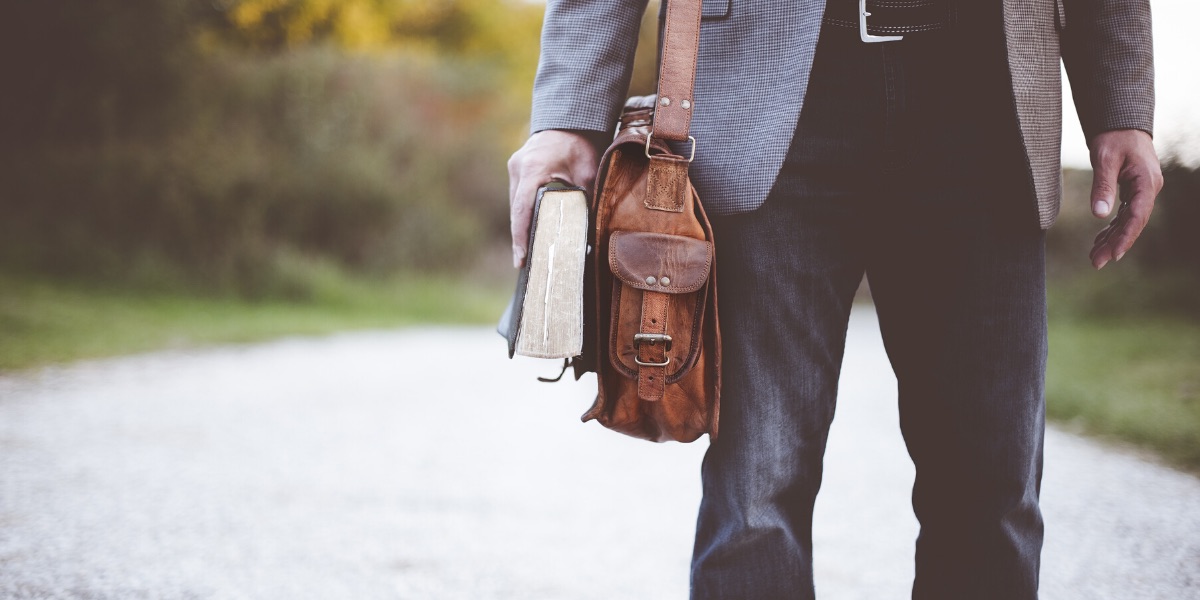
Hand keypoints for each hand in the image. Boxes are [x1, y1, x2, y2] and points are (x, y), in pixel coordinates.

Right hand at [507, 130, 603, 267]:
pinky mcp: (517, 169)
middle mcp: (518, 168)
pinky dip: (524, 213)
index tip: (520, 258)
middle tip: (526, 263)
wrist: (570, 120)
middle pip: (516, 210)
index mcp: (533, 168)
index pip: (522, 208)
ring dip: (522, 225)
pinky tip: (531, 229)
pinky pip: (518, 196)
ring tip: (528, 253)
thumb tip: (589, 229)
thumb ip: (585, 197)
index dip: (520, 236)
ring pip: (516, 204)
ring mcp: (515, 167)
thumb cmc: (580, 144)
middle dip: (520, 237)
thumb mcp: (587, 171)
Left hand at [1087, 129, 1162, 268]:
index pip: (1137, 215)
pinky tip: (1099, 242)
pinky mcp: (1133, 192)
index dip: (1126, 236)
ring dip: (1112, 240)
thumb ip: (1103, 186)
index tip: (1114, 255)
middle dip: (1116, 244)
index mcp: (1147, 181)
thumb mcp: (1104, 159)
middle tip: (1096, 263)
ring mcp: (1141, 192)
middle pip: (1133, 223)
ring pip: (1127, 222)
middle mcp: (1148, 189)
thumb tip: (1099, 214)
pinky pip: (1123, 215)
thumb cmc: (1114, 138)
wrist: (1121, 124)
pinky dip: (1111, 229)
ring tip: (1094, 258)